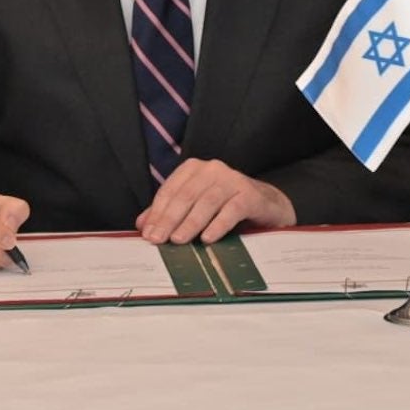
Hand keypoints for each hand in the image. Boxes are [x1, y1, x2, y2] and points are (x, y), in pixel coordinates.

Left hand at [136, 159, 295, 243]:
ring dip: (191, 223)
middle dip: (170, 219)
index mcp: (194, 169)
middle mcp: (212, 170)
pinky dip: (218, 224)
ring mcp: (233, 180)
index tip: (148, 234)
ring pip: (206, 202)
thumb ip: (169, 212)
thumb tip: (143, 225)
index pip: (170, 190)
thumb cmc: (225, 206)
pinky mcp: (250, 194)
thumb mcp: (195, 207)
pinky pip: (232, 210)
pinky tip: (208, 239)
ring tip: (179, 240)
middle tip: (158, 240)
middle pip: (185, 196)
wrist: (266, 205)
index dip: (157, 213)